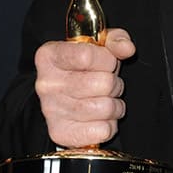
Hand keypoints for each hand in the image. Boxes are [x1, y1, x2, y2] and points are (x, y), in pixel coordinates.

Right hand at [34, 28, 134, 147]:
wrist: (67, 96)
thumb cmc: (85, 67)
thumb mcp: (100, 44)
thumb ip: (115, 39)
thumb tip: (126, 48)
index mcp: (50, 55)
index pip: (87, 56)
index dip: (107, 60)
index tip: (107, 62)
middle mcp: (46, 83)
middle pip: (103, 83)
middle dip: (114, 83)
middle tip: (108, 84)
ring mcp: (51, 110)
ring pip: (105, 108)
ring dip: (114, 105)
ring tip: (105, 99)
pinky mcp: (60, 133)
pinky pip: (103, 130)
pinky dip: (109, 125)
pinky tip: (100, 117)